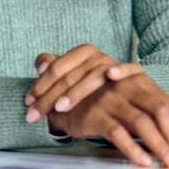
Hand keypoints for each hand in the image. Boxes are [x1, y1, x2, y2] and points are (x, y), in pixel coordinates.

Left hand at [24, 44, 144, 123]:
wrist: (138, 100)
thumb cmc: (100, 94)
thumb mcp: (76, 83)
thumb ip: (58, 71)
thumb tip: (39, 62)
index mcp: (83, 55)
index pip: (58, 66)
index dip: (41, 84)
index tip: (28, 102)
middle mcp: (99, 57)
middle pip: (71, 73)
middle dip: (49, 95)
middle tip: (35, 113)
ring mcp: (118, 65)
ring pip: (95, 73)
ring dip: (77, 90)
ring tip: (60, 107)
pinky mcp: (139, 75)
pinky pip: (132, 68)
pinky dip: (122, 69)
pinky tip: (111, 74)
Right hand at [46, 73, 168, 168]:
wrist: (61, 92)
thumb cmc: (101, 99)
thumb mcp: (126, 100)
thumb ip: (148, 113)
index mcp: (141, 81)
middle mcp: (128, 87)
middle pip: (161, 112)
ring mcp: (112, 99)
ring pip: (143, 123)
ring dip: (160, 146)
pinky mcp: (95, 113)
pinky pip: (118, 133)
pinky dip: (133, 148)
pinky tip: (144, 162)